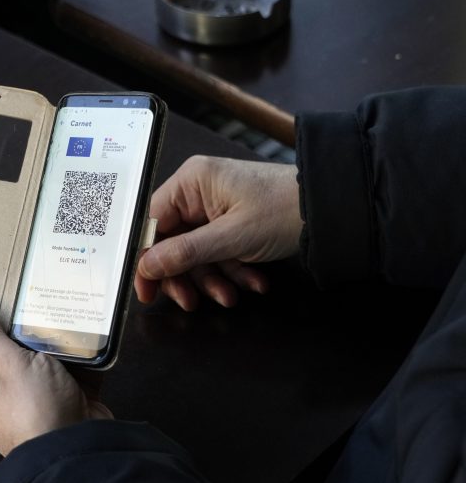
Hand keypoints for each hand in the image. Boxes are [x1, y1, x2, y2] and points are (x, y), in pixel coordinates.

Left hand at [0, 302, 112, 455]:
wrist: (79, 451)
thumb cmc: (36, 413)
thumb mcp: (7, 365)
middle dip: (17, 321)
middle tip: (30, 294)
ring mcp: (24, 395)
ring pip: (31, 352)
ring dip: (46, 334)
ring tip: (56, 308)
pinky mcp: (54, 395)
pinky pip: (57, 364)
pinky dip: (68, 350)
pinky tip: (77, 328)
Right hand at [134, 156, 300, 310]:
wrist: (335, 208)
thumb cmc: (286, 208)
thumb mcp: (232, 237)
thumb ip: (185, 252)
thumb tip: (147, 265)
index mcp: (191, 181)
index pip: (151, 222)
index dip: (146, 258)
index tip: (146, 288)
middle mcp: (199, 191)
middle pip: (173, 242)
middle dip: (186, 275)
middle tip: (190, 301)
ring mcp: (217, 207)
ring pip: (198, 252)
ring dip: (213, 279)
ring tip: (230, 296)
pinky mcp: (234, 222)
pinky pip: (219, 252)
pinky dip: (233, 271)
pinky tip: (253, 284)